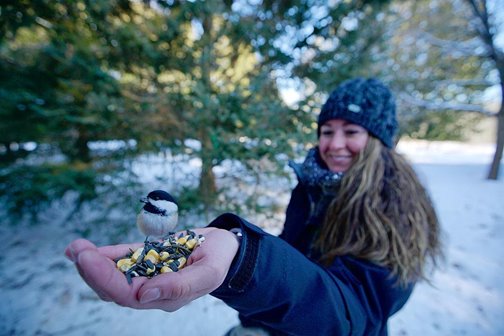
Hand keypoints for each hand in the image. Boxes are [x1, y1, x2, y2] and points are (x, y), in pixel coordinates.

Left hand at [64, 227, 239, 310]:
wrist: (224, 245)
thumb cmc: (220, 259)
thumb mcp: (209, 272)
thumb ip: (181, 287)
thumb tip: (145, 295)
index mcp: (166, 297)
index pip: (129, 295)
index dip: (106, 280)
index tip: (89, 259)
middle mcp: (152, 289)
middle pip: (114, 288)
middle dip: (93, 270)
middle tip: (78, 250)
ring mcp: (147, 273)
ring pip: (113, 275)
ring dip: (92, 263)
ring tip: (75, 248)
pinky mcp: (146, 258)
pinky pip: (121, 259)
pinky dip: (103, 254)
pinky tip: (83, 249)